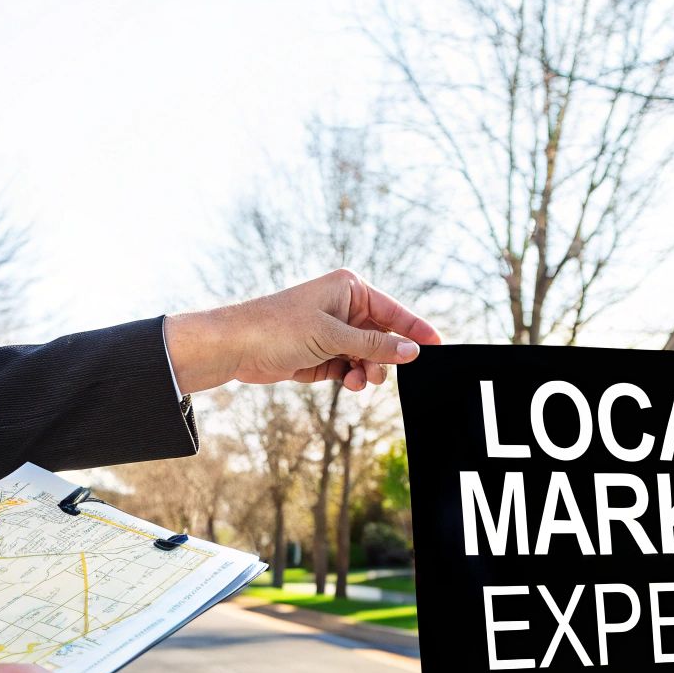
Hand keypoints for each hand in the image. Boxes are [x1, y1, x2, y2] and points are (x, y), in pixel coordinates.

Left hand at [164, 268, 441, 394]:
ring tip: (359, 382)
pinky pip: (349, 367)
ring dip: (367, 371)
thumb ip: (374, 345)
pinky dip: (351, 377)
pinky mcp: (320, 353)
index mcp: (349, 288)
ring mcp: (332, 331)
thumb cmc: (278, 328)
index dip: (415, 329)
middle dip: (384, 358)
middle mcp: (343, 307)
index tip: (439, 345)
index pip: (393, 310)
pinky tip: (347, 384)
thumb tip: (411, 351)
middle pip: (381, 336)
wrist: (235, 346)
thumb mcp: (332, 336)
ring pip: (366, 356)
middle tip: (378, 376)